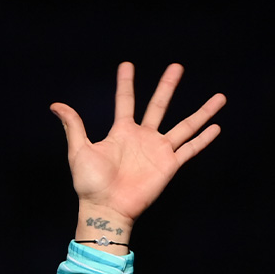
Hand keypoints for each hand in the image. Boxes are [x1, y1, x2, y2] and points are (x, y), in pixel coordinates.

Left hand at [51, 63, 223, 242]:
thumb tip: (55, 105)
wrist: (106, 208)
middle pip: (159, 106)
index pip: (126, 102)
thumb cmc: (90, 184)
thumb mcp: (79, 150)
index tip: (127, 65)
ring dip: (202, 112)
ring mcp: (158, 151)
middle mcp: (143, 138)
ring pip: (185, 126)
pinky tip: (217, 127)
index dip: (126, 84)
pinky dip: (204, 139)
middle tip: (177, 66)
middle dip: (168, 86)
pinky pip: (190, 149)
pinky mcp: (169, 166)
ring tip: (219, 97)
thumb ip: (73, 125)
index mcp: (122, 132)